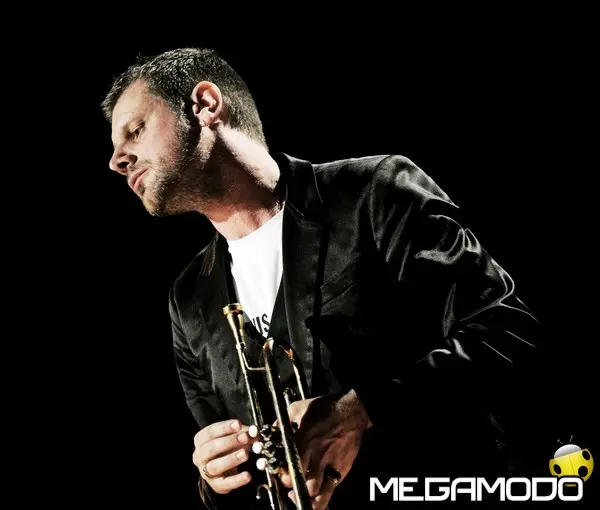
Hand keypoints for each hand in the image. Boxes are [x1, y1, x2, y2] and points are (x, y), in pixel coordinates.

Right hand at [193, 419, 256, 493]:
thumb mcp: (234, 435)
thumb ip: (243, 432)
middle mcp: (199, 456)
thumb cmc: (228, 446)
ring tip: (245, 454)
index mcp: (201, 440)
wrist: (224, 466)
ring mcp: (205, 472)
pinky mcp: (215, 485)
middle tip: (244, 437)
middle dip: (229, 442)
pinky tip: (247, 475)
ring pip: (215, 466)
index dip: (225, 428)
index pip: (210, 432)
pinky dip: (237, 480)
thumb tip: (254, 431)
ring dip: (231, 459)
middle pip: (211, 448)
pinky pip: (225, 484)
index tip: (238, 424)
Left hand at [280, 390, 371, 508]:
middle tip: (289, 481)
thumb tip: (271, 428)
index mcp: (303, 439)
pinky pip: (330, 490)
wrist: (351, 411)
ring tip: (301, 492)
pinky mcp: (341, 469)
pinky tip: (315, 497)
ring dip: (305, 494)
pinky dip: (321, 498)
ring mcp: (329, 463)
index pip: (287, 463)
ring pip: (314, 490)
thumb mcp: (298, 407)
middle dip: (290, 484)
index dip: (280, 471)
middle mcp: (315, 454)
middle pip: (297, 479)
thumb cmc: (326, 408)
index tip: (278, 471)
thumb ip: (282, 420)